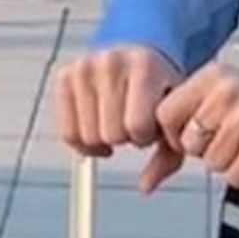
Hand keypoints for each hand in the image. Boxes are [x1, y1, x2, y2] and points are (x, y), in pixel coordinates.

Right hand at [52, 44, 185, 192]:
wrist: (139, 49)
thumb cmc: (160, 87)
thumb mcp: (173, 114)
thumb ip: (168, 155)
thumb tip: (145, 188)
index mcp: (144, 66)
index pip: (137, 126)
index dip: (145, 136)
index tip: (150, 126)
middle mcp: (111, 62)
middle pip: (111, 133)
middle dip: (125, 137)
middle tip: (133, 124)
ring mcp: (84, 68)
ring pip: (87, 135)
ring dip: (104, 138)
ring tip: (117, 121)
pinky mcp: (65, 77)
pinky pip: (67, 132)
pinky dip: (82, 141)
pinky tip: (97, 128)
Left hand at [152, 64, 238, 193]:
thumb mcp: (234, 97)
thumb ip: (194, 118)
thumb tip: (150, 170)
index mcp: (215, 75)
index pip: (165, 114)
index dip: (178, 134)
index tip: (203, 135)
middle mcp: (226, 91)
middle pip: (187, 143)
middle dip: (209, 151)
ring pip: (211, 164)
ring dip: (233, 163)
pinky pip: (235, 177)